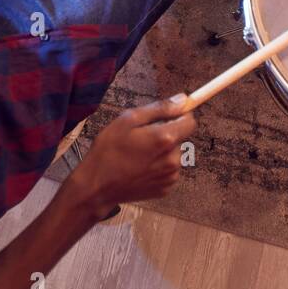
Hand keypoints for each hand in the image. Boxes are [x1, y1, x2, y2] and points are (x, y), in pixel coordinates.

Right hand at [68, 98, 195, 219]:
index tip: (166, 116)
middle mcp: (173, 159)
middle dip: (166, 134)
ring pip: (174, 155)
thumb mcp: (128, 120)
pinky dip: (158, 167)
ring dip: (162, 152)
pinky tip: (140, 168)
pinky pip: (168, 171)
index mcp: (165, 139)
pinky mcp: (165, 189)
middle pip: (180, 139)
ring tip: (138, 155)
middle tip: (141, 138)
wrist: (97, 186)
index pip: (190, 122)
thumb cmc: (108, 150)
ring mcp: (170, 177)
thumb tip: (182, 99)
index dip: (180, 116)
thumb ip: (159, 108)